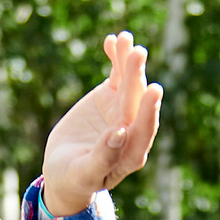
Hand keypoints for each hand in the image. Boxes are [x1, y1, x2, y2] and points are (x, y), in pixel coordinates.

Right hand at [41, 31, 163, 218]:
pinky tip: (113, 40)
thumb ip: (103, 157)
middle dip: (137, 77)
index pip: (144, 130)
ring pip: (129, 83)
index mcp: (131, 153)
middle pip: (137, 101)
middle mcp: (133, 130)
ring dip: (129, 61)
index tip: (153, 90)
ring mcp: (123, 110)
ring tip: (126, 39)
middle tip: (138, 53)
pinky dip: (116, 58)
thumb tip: (119, 134)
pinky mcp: (112, 97)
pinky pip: (117, 74)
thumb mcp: (84, 174)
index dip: (149, 111)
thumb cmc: (75, 179)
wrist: (65, 170)